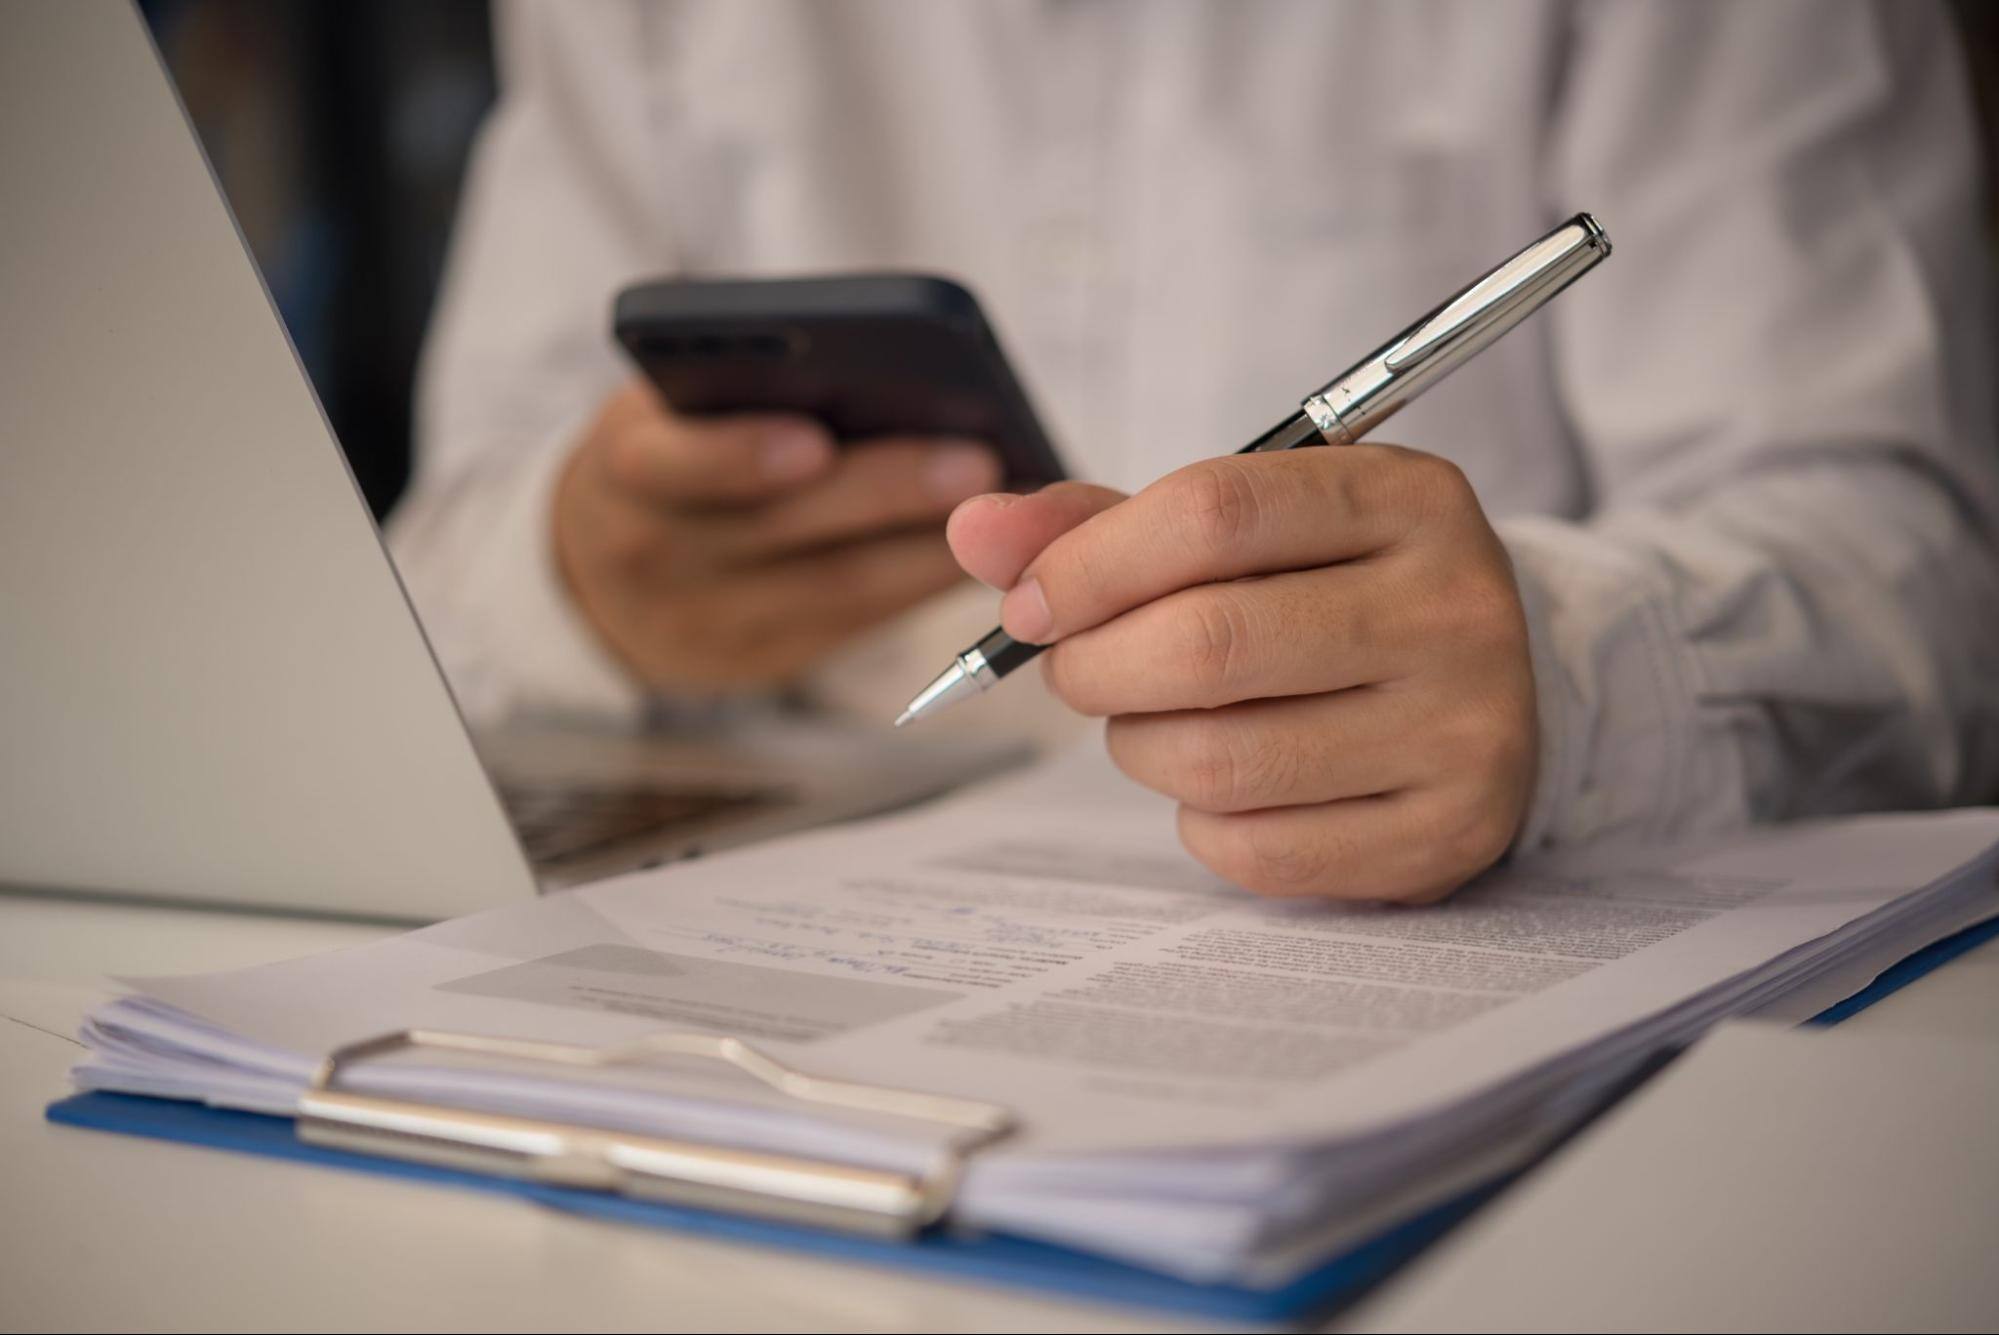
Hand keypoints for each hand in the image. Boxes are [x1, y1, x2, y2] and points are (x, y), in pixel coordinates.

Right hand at [555, 380, 999, 692]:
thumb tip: (883, 371)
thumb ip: (740, 390)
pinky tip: (984, 545)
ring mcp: (708, 623)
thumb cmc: (671, 457)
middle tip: (975, 460)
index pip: (666, 464)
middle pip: (777, 531)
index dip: (735, 456)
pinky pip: (856, 624)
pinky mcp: (761, 663)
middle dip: (882, 493)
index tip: (812, 440)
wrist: (602, 580)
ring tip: (1005, 503)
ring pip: (832, 589)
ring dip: (928, 546)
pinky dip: (922, 581)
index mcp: (622, 470)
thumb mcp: (670, 412)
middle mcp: (654, 556)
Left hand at [946, 446, 1536, 900]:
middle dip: (1094, 665)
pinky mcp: (1444, 834)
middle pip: (1207, 642)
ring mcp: (1463, 729)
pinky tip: (1220, 784)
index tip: (1030, 602)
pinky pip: (1255, 849)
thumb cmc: (1335, 591)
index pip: (1213, 514)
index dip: (1089, 564)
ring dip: (1137, 746)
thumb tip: (973, 530)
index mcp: (1406, 499)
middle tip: (1075, 669)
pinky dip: (1197, 822)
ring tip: (1149, 722)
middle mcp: (1454, 608)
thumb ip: (1105, 523)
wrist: (1501, 685)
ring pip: (1216, 759)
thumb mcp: (1250, 526)